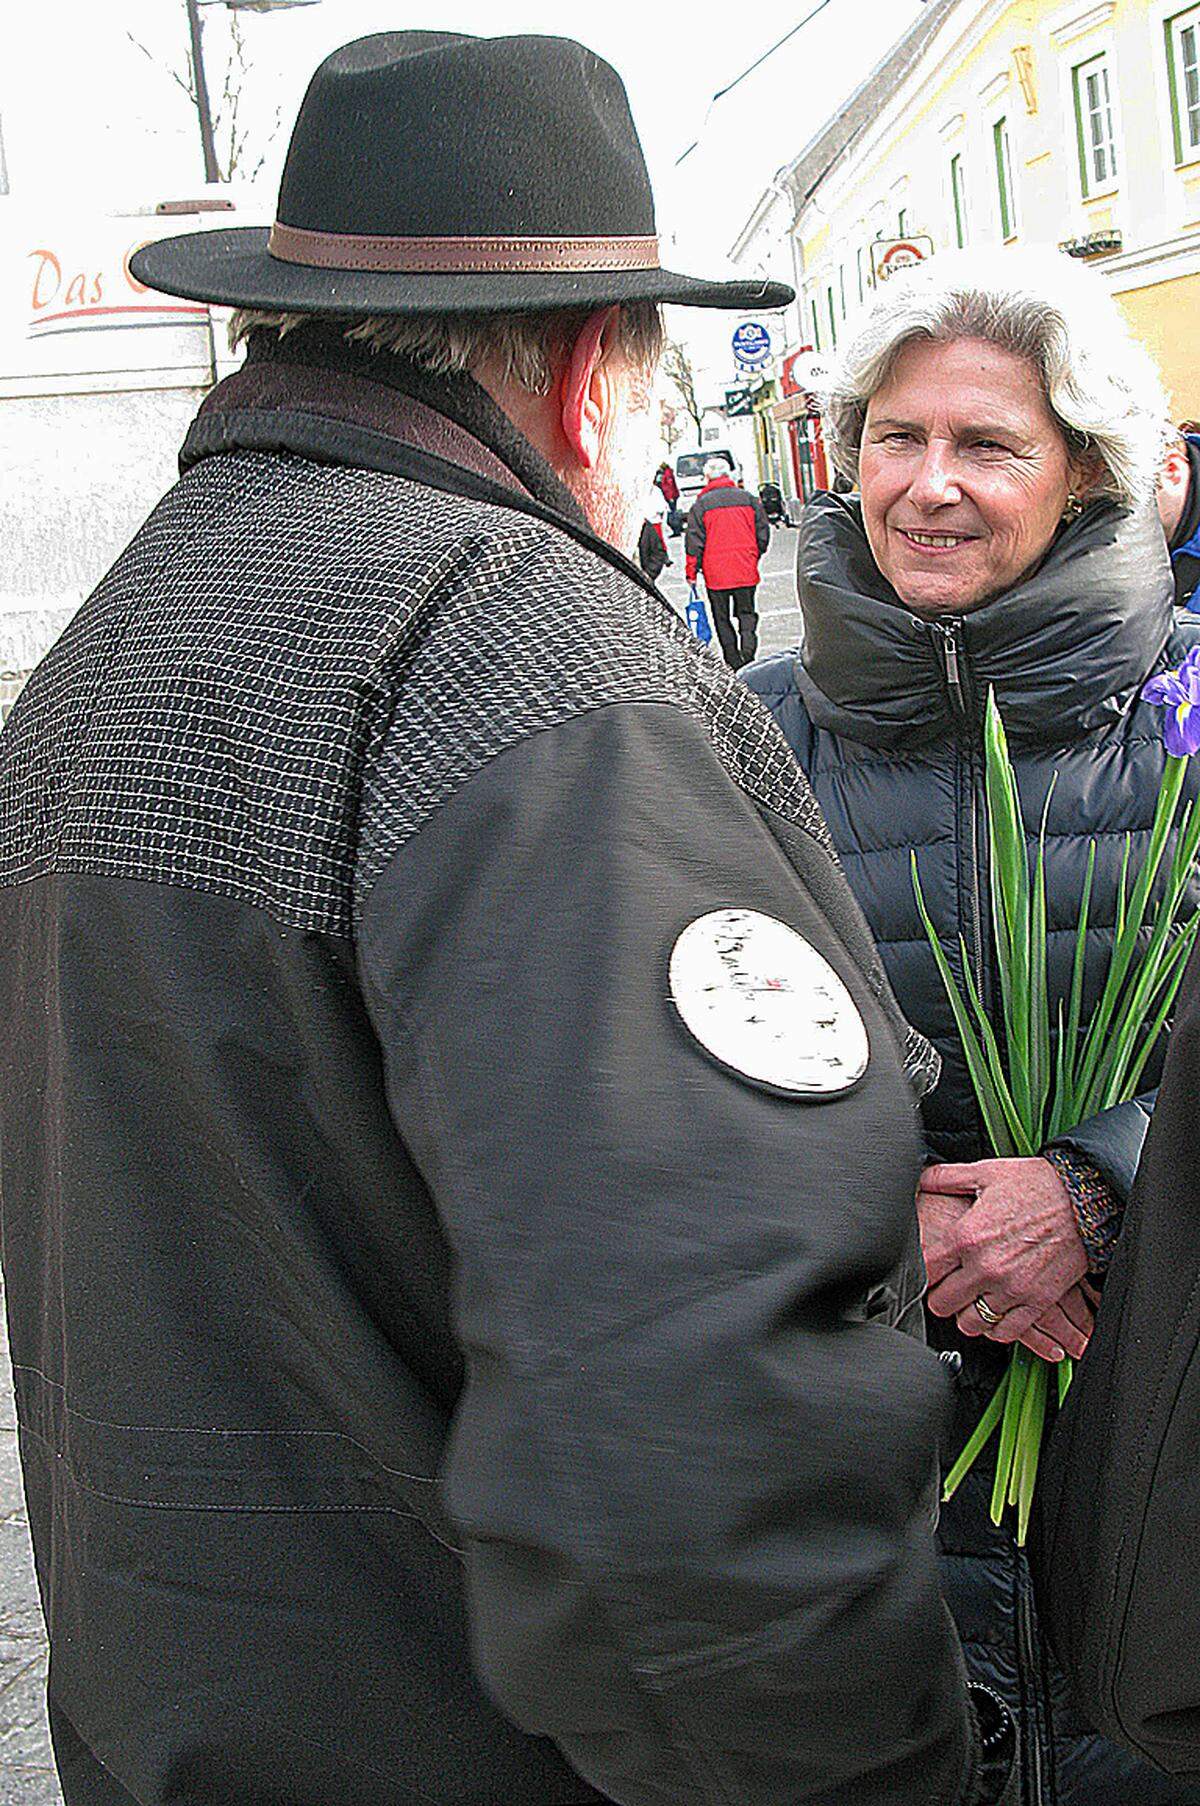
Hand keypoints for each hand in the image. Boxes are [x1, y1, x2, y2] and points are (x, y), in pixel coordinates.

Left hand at [917, 1159, 1088, 1354]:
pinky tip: (995, 1312)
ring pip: (971, 1323)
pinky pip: (1006, 1332)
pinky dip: (997, 1327)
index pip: (926, 1270)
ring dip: (967, 1313)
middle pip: (942, 1303)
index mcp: (967, 1237)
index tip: (930, 1267)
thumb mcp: (985, 1172)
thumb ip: (946, 1178)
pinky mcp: (1037, 1301)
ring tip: (971, 1300)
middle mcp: (986, 1268)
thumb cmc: (1037, 1185)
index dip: (922, 1270)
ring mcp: (1012, 1288)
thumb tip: (923, 1178)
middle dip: (941, 1295)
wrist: (1084, 1199)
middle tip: (948, 1287)